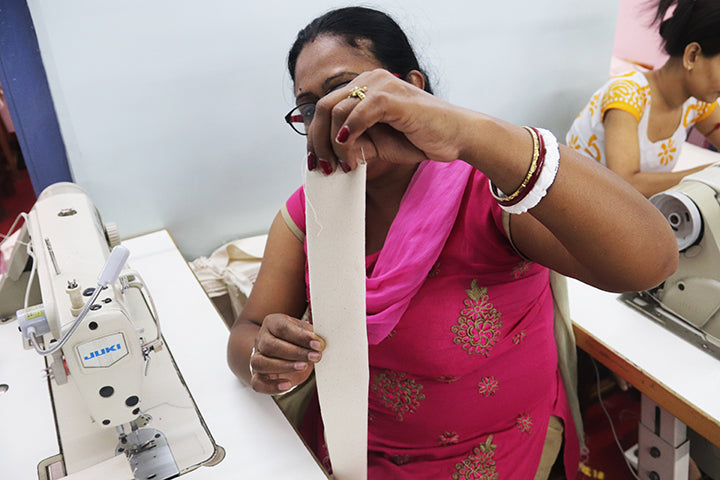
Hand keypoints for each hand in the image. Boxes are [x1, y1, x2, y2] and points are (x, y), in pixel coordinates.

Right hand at [250, 313, 324, 393]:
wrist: (283, 352)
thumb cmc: (295, 340)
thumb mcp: (304, 331)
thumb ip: (311, 335)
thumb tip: (320, 343)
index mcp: (272, 323)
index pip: (282, 328)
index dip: (301, 336)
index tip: (317, 343)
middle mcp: (261, 340)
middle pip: (270, 346)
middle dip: (295, 352)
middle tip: (314, 356)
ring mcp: (256, 358)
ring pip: (260, 363)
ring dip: (284, 366)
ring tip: (303, 367)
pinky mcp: (257, 377)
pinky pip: (258, 383)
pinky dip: (272, 386)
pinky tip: (287, 385)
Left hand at [308, 69, 469, 171]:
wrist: (456, 136)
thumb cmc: (421, 137)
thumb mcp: (379, 143)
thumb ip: (355, 142)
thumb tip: (329, 154)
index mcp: (365, 87)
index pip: (326, 109)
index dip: (315, 137)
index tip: (315, 162)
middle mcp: (370, 80)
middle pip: (324, 108)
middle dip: (318, 142)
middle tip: (323, 168)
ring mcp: (381, 85)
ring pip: (337, 111)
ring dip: (334, 145)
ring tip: (346, 165)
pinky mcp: (392, 97)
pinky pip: (358, 113)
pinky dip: (349, 135)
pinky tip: (352, 155)